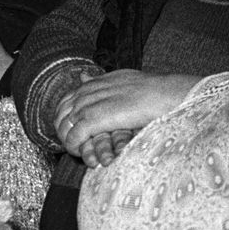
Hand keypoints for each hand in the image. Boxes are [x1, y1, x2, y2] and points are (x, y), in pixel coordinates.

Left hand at [54, 70, 200, 164]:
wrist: (167, 94)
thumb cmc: (153, 92)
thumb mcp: (121, 80)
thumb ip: (100, 81)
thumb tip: (82, 75)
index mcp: (96, 82)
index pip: (67, 99)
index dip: (65, 116)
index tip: (71, 129)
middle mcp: (90, 91)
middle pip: (62, 111)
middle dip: (62, 129)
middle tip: (71, 144)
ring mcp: (91, 104)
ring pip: (65, 125)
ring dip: (67, 140)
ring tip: (76, 151)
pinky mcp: (95, 118)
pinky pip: (74, 136)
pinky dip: (74, 146)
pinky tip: (81, 154)